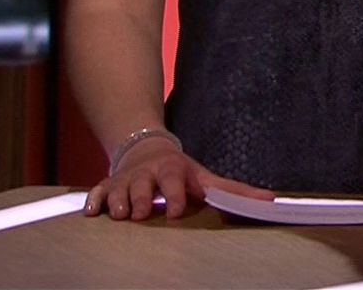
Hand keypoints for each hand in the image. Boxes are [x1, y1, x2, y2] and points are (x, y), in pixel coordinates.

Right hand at [82, 138, 276, 220]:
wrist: (145, 147)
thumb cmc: (180, 170)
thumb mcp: (205, 176)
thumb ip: (234, 191)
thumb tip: (271, 200)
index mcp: (173, 170)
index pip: (173, 181)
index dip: (174, 195)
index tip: (175, 211)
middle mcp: (148, 173)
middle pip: (142, 186)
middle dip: (141, 198)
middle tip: (140, 213)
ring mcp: (127, 179)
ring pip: (119, 189)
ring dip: (118, 202)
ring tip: (120, 215)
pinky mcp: (109, 184)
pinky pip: (98, 191)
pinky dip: (94, 200)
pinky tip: (91, 212)